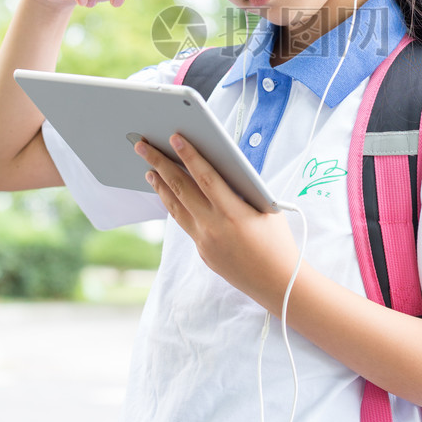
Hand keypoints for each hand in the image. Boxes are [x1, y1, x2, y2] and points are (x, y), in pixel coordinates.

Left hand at [134, 134, 299, 311]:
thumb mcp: (267, 209)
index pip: (205, 177)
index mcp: (234, 213)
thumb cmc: (278, 242)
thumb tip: (221, 169)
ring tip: (148, 169)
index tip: (174, 138)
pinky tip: (168, 194)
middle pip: (180, 189)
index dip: (189, 155)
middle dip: (159, 164)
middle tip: (143, 146)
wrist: (278, 284)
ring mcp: (204, 242)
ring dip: (160, 186)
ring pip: (175, 208)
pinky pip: (184, 223)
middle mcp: (213, 227)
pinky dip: (174, 205)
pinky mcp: (202, 252)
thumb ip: (243, 190)